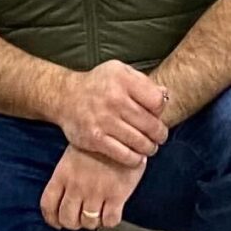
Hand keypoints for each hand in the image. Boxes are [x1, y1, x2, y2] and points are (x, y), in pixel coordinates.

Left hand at [40, 144, 143, 230]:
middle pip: (67, 219)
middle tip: (82, 217)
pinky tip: (112, 211)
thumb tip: (63, 196)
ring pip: (88, 223)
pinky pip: (109, 220)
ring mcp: (96, 191)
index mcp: (63, 174)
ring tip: (99, 212)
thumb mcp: (73, 155)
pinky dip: (110, 220)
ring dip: (93, 222)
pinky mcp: (116, 194)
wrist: (123, 131)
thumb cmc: (99, 142)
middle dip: (74, 223)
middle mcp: (77, 185)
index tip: (58, 222)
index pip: (48, 206)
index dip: (52, 219)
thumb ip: (66, 176)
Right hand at [56, 60, 170, 161]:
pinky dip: (134, 158)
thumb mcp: (119, 71)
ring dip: (149, 148)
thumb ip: (143, 81)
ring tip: (150, 147)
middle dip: (160, 134)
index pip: (157, 101)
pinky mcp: (95, 139)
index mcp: (122, 80)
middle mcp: (113, 99)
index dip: (161, 110)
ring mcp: (103, 120)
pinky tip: (137, 156)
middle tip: (160, 137)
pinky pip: (123, 155)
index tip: (158, 115)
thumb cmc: (98, 84)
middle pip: (151, 125)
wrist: (65, 97)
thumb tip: (165, 94)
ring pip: (140, 142)